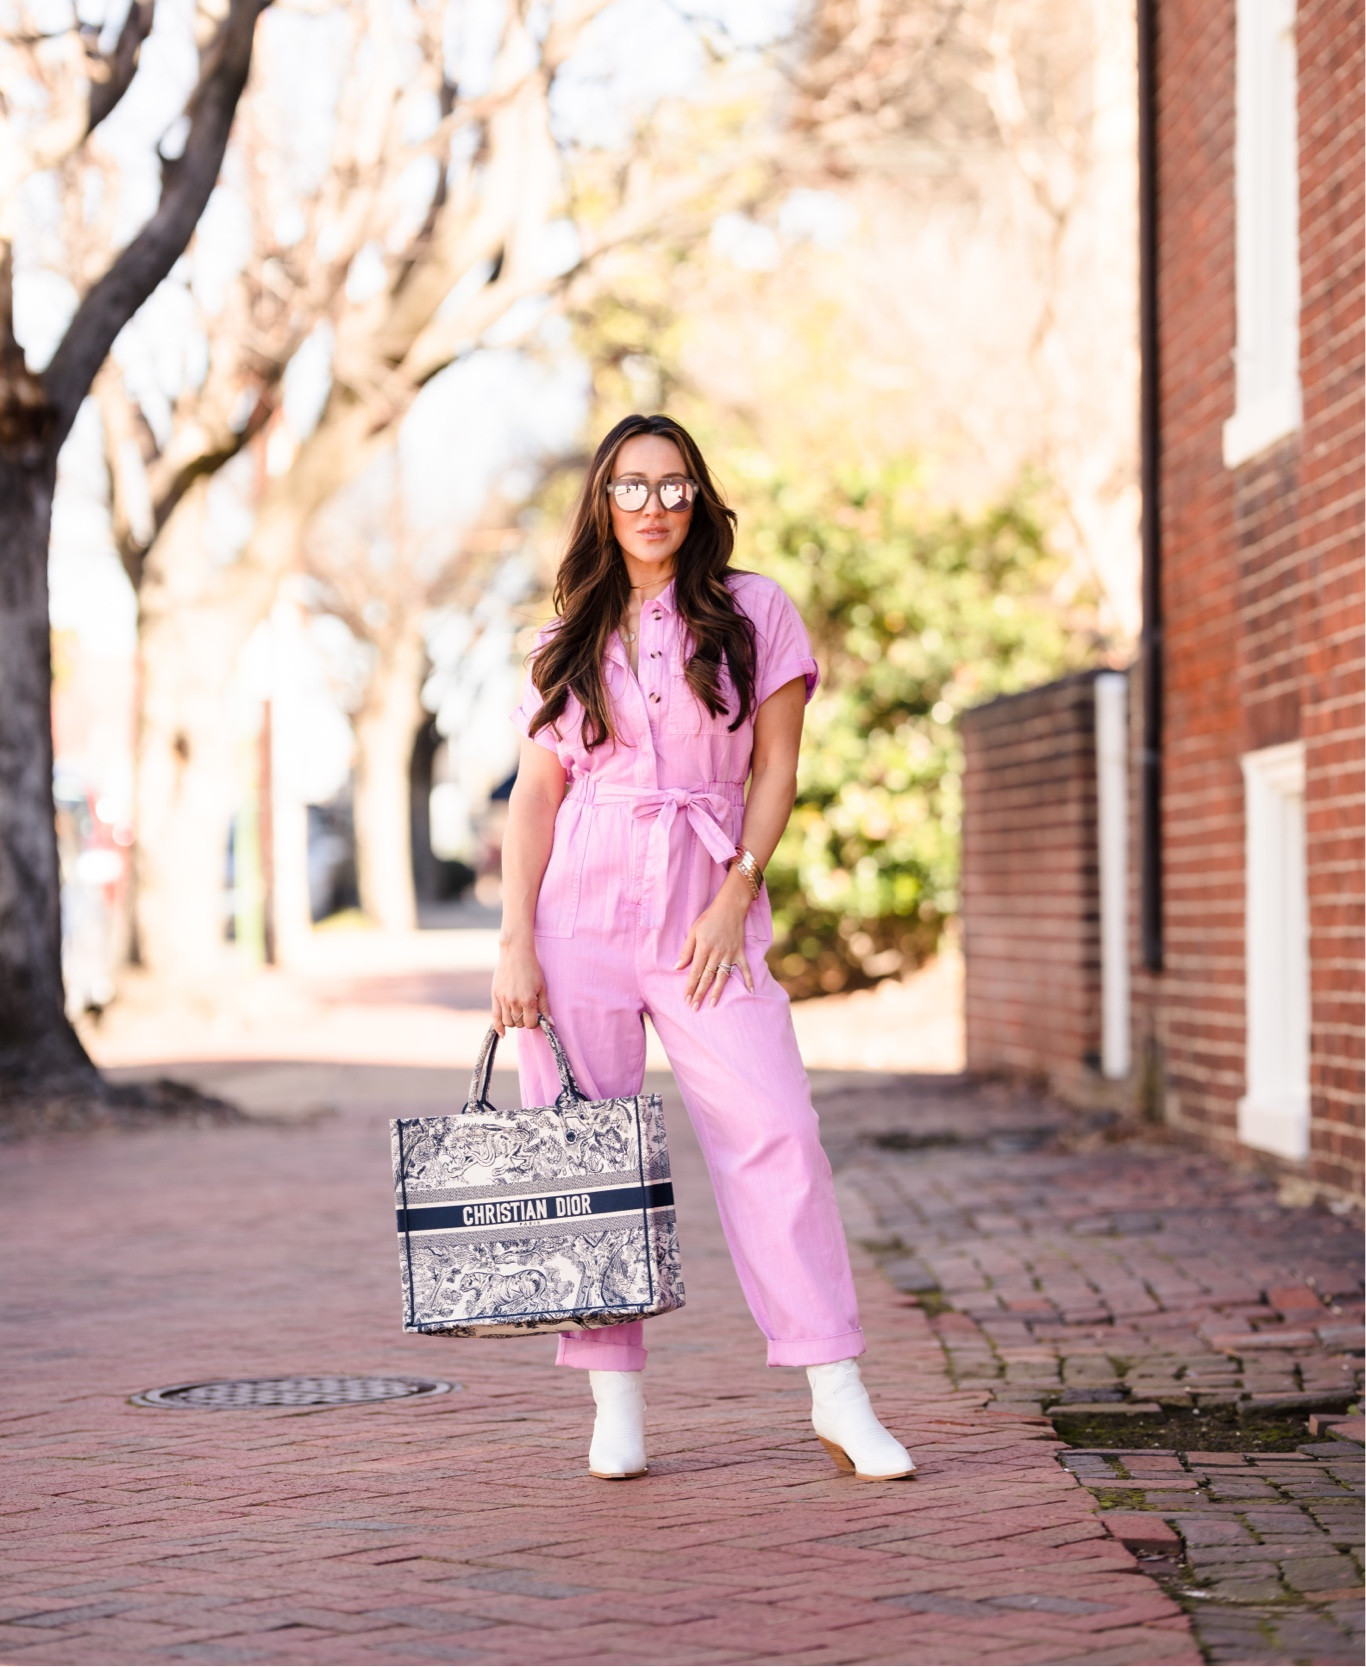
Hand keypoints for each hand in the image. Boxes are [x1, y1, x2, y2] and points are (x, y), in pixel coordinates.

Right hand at [491, 939, 548, 1035]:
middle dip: (524, 1021)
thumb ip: (545, 1007)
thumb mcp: (542, 987)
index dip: (534, 1022)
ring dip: (514, 1022)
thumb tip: (551, 1024)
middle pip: (519, 1023)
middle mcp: (514, 1002)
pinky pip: (495, 1017)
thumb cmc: (532, 968)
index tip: (536, 1016)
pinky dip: (498, 1027)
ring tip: (518, 1013)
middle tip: (527, 1011)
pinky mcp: (495, 995)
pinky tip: (503, 1034)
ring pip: (508, 1022)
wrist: (515, 953)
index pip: (530, 1023)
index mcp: (528, 1000)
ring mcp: (503, 999)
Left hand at [676, 880, 753, 1009]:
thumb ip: (686, 951)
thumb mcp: (693, 932)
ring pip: (723, 976)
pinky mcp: (740, 952)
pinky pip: (745, 968)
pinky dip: (749, 980)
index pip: (695, 972)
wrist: (730, 907)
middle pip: (707, 977)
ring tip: (712, 1004)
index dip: (690, 986)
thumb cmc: (708, 919)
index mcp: (704, 948)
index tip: (686, 999)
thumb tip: (677, 967)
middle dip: (700, 993)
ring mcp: (730, 954)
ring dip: (718, 991)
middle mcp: (717, 953)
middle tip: (694, 1008)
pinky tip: (751, 992)